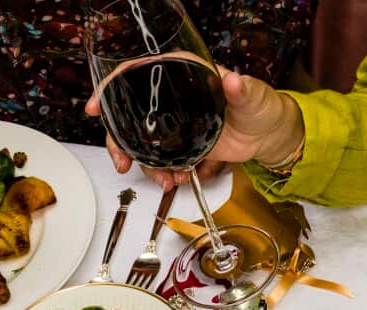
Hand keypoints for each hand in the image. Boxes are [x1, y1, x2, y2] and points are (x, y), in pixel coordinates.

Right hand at [86, 70, 304, 190]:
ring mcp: (174, 122)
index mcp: (183, 73)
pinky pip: (160, 157)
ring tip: (163, 179)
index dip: (111, 88)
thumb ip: (241, 89)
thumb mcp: (253, 95)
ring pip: (141, 140)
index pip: (137, 73)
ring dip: (144, 164)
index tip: (97, 106)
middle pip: (129, 112)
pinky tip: (172, 179)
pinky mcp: (181, 143)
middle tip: (121, 161)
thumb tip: (231, 80)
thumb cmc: (262, 107)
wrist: (269, 135)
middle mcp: (172, 96)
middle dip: (118, 139)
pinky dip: (161, 172)